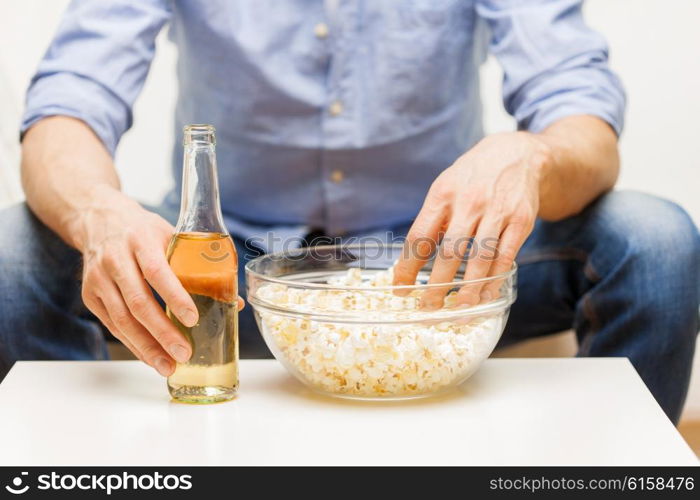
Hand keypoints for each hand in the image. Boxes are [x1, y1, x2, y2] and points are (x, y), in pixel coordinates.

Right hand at [76, 187, 243, 375]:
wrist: (99, 220)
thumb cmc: (144, 231)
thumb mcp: (172, 236)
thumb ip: (199, 266)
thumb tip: (233, 302)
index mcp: (141, 241)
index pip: (158, 272)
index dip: (175, 297)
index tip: (192, 318)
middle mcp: (116, 259)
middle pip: (138, 302)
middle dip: (162, 332)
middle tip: (184, 353)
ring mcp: (100, 279)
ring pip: (122, 319)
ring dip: (146, 347)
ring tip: (168, 366)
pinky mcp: (91, 295)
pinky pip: (113, 325)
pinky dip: (133, 344)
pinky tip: (150, 356)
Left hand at [393, 132, 548, 307]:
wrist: (517, 154)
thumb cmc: (472, 177)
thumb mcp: (445, 187)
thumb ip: (432, 220)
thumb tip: (412, 261)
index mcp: (442, 195)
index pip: (419, 237)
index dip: (408, 267)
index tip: (400, 288)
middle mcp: (469, 203)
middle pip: (450, 252)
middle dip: (437, 285)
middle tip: (428, 307)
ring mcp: (497, 212)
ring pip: (480, 259)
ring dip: (468, 289)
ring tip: (458, 310)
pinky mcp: (521, 221)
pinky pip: (506, 257)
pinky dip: (494, 280)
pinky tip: (484, 295)